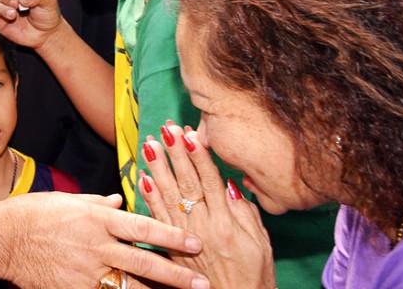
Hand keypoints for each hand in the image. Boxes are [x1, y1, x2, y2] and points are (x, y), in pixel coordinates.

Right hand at [0, 192, 208, 288]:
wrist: (2, 238)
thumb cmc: (31, 213)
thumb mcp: (66, 199)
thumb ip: (96, 202)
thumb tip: (118, 200)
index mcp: (96, 218)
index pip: (143, 226)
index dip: (172, 235)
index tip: (195, 243)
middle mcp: (96, 244)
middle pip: (144, 261)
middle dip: (178, 274)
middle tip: (204, 281)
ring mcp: (86, 270)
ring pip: (130, 285)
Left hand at [140, 125, 274, 288]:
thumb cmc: (254, 275)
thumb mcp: (261, 243)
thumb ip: (246, 212)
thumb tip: (231, 183)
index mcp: (227, 222)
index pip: (210, 180)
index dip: (200, 155)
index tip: (191, 133)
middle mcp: (204, 226)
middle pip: (187, 182)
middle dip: (176, 153)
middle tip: (167, 128)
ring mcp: (185, 236)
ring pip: (168, 196)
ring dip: (158, 168)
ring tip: (149, 144)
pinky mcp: (171, 247)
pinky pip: (157, 217)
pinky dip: (149, 196)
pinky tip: (142, 177)